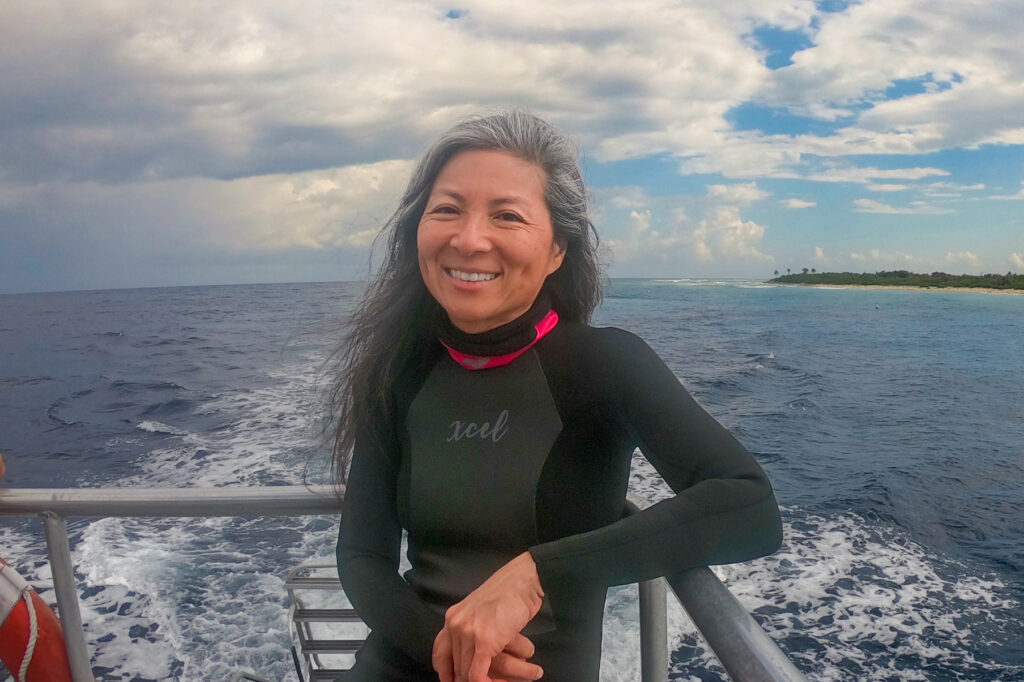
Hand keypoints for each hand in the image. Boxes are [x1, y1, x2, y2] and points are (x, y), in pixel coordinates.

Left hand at [432, 552, 544, 681]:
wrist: (522, 582)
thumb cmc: (507, 594)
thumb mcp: (480, 610)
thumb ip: (471, 627)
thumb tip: (472, 650)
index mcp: (452, 618)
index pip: (440, 652)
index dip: (444, 672)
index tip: (451, 681)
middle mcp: (455, 625)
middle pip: (454, 664)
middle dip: (464, 679)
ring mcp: (468, 633)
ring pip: (465, 672)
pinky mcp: (484, 642)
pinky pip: (477, 675)